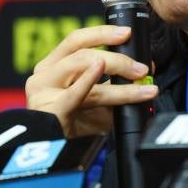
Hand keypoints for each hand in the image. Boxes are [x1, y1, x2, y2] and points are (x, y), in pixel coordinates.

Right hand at [24, 25, 158, 136]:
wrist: (52, 154)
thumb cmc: (73, 124)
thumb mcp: (95, 99)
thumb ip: (113, 84)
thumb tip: (143, 72)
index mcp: (53, 65)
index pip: (77, 40)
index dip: (102, 33)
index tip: (127, 33)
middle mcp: (45, 73)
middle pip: (81, 51)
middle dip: (116, 56)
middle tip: (140, 67)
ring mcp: (44, 90)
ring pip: (81, 67)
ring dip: (115, 69)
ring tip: (137, 78)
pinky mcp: (49, 109)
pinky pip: (72, 92)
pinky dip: (87, 79)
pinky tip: (99, 71)